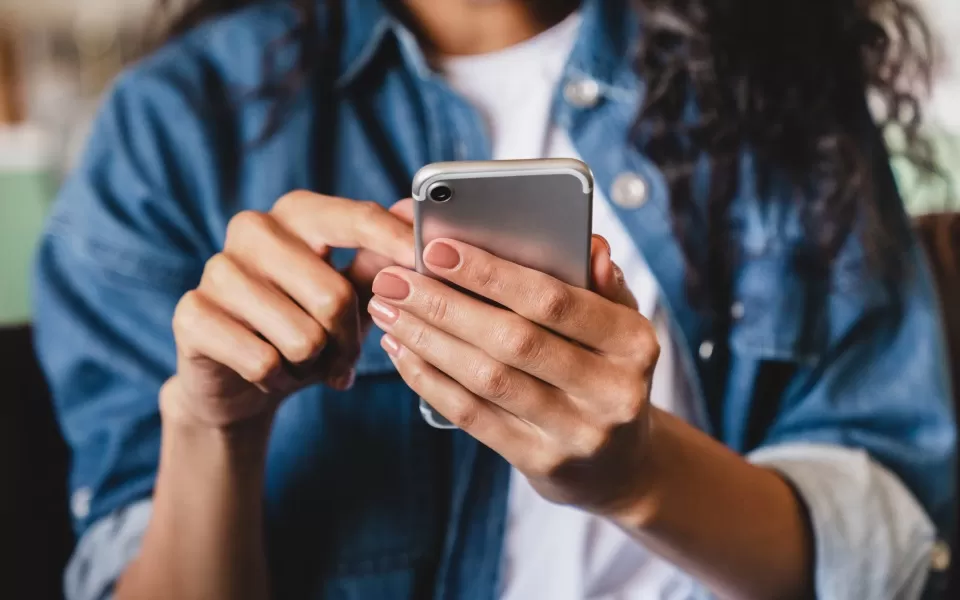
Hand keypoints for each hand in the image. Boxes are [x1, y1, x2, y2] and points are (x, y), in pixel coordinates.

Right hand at [165, 193, 414, 429]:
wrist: (238, 380)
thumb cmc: (304, 326)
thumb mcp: (349, 295)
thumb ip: (378, 260)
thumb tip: (413, 216)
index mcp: (297, 213)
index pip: (355, 218)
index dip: (395, 242)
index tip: (426, 262)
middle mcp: (253, 229)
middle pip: (334, 296)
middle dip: (348, 342)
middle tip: (343, 358)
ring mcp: (217, 268)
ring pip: (302, 337)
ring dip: (312, 365)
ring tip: (302, 363)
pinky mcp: (192, 313)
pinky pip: (263, 361)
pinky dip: (278, 380)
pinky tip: (270, 374)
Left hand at [367, 236, 659, 515]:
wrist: (621, 465)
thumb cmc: (607, 371)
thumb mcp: (619, 325)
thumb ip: (600, 283)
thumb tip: (588, 244)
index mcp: (634, 343)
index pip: (555, 301)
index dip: (491, 274)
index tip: (436, 249)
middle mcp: (612, 391)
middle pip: (513, 340)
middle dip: (444, 305)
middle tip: (394, 279)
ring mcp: (577, 433)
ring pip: (487, 379)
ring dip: (428, 340)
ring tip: (388, 310)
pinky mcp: (541, 462)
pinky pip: (474, 416)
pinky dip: (430, 380)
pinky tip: (402, 352)